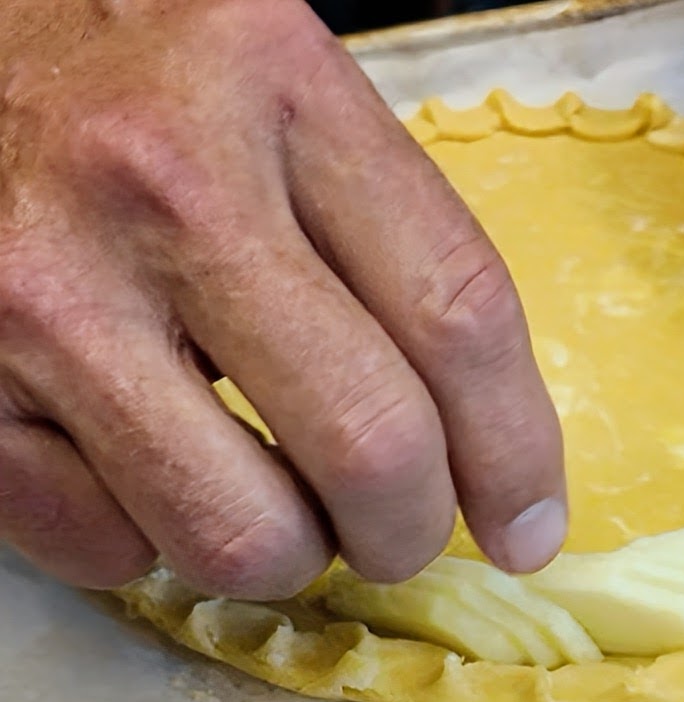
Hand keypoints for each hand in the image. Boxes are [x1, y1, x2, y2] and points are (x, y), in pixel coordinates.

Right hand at [0, 0, 565, 598]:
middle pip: (370, 445)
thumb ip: (384, 235)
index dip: (516, 451)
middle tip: (401, 528)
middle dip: (410, 529)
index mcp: (285, 93)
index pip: (458, 316)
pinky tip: (160, 468)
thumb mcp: (286, 89)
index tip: (528, 525)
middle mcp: (168, 192)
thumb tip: (468, 434)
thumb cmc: (138, 63)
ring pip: (238, 532)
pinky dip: (156, 540)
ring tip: (280, 499)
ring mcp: (49, 292)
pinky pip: (103, 547)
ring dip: (291, 551)